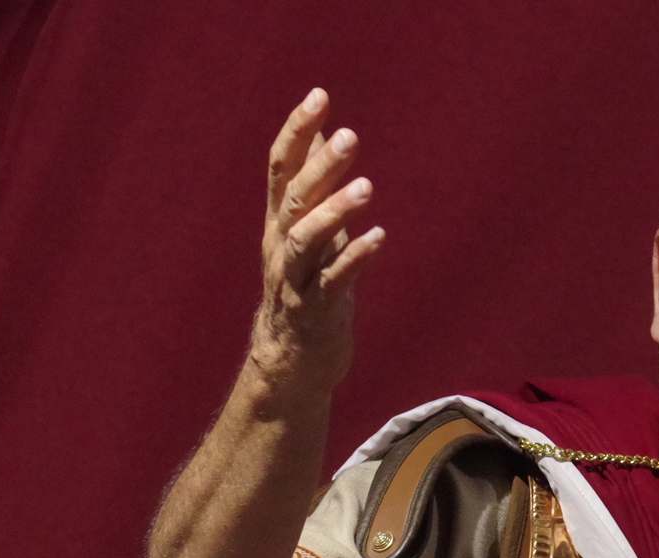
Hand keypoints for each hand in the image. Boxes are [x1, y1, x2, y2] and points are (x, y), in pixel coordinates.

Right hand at [250, 88, 384, 394]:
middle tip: (351, 136)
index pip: (280, 166)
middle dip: (321, 166)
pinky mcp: (315, 311)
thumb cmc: (306, 286)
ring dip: (335, 211)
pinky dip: (354, 259)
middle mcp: (280, 246)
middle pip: (293, 198)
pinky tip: (379, 237)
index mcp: (279, 222)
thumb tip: (320, 133)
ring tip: (367, 188)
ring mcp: (295, 280)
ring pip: (306, 239)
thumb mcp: (307, 230)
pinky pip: (332, 282)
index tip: (319, 96)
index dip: (297, 130)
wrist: (292, 360)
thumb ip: (311, 183)